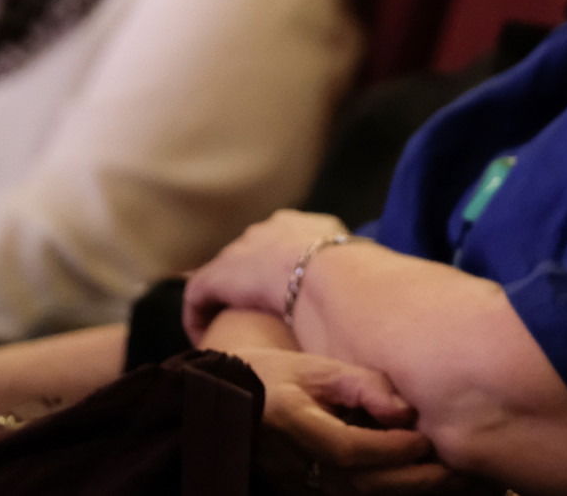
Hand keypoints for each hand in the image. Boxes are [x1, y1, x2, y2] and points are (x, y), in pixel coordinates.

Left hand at [184, 211, 349, 342]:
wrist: (331, 276)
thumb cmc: (358, 282)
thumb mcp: (362, 276)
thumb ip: (355, 284)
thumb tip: (368, 308)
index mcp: (311, 226)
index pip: (288, 242)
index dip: (283, 268)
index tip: (283, 293)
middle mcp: (274, 228)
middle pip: (251, 253)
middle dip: (248, 280)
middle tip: (251, 313)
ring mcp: (244, 248)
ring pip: (224, 274)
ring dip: (223, 301)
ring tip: (226, 329)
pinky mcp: (219, 274)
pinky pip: (199, 295)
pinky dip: (199, 318)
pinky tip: (206, 340)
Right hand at [240, 348, 464, 494]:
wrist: (228, 404)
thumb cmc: (275, 377)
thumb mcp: (316, 368)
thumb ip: (362, 384)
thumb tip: (405, 411)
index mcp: (297, 428)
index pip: (351, 450)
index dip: (390, 448)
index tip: (427, 438)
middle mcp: (300, 467)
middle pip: (367, 485)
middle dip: (420, 481)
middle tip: (467, 472)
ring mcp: (304, 486)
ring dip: (417, 492)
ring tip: (466, 483)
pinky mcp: (312, 492)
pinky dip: (400, 492)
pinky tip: (432, 484)